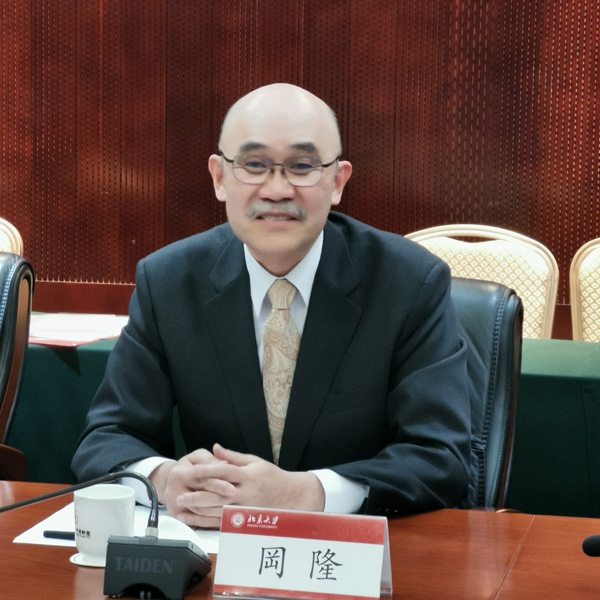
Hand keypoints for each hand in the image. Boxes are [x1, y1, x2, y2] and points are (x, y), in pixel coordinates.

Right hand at [149, 448, 236, 529]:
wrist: (169, 480)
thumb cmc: (188, 466)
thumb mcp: (197, 457)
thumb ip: (210, 461)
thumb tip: (225, 464)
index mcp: (179, 474)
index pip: (201, 480)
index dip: (218, 484)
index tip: (233, 488)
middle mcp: (173, 490)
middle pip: (200, 497)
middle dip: (218, 498)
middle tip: (235, 499)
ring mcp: (174, 505)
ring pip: (198, 511)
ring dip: (216, 511)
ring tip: (232, 509)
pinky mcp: (177, 515)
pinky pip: (196, 521)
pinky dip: (210, 520)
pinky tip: (223, 517)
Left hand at [174, 444, 324, 526]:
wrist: (293, 496)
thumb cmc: (273, 477)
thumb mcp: (255, 462)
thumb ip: (233, 457)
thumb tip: (215, 448)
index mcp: (247, 475)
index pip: (223, 471)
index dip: (206, 470)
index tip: (190, 470)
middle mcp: (245, 493)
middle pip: (217, 494)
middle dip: (196, 495)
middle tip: (179, 496)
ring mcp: (245, 509)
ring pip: (218, 511)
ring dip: (198, 511)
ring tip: (182, 509)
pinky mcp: (246, 520)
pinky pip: (223, 522)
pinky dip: (208, 521)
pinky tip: (196, 520)